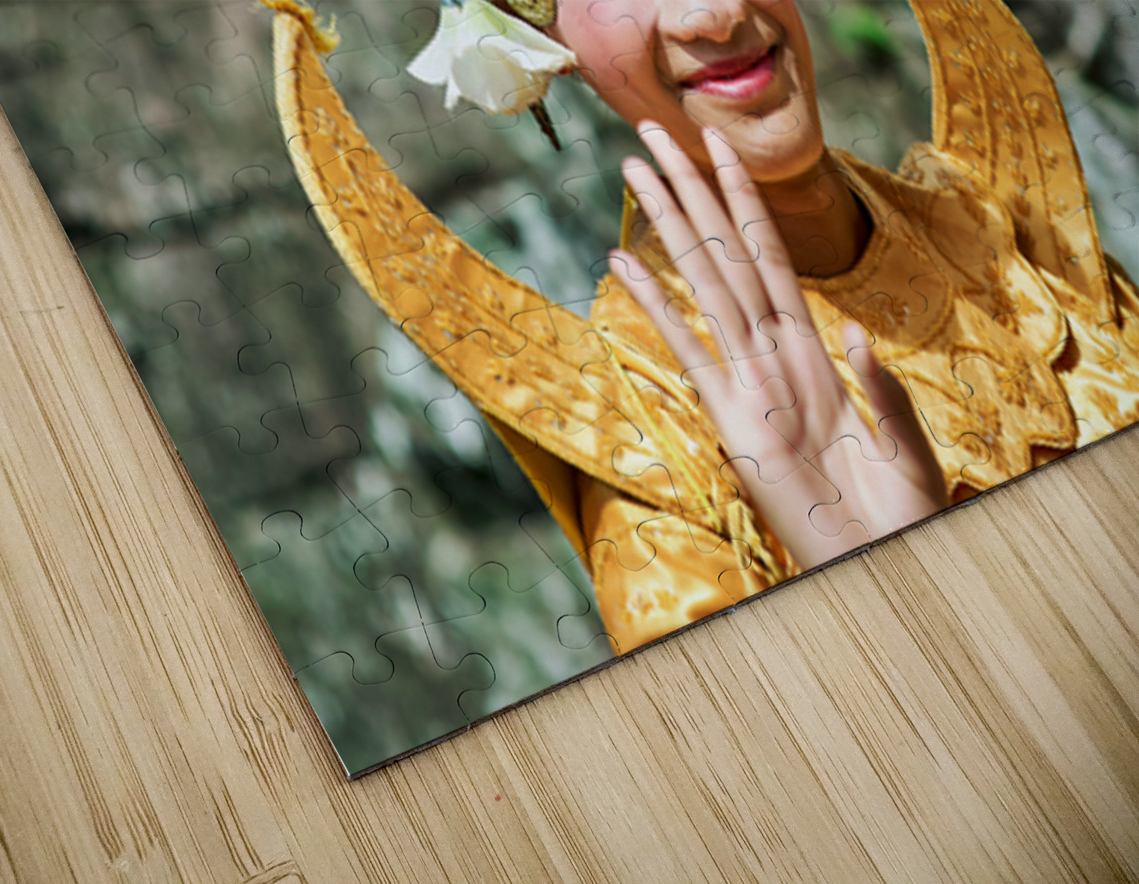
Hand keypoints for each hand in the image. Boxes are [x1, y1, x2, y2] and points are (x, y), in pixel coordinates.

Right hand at [609, 125, 947, 568]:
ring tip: (636, 172)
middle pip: (729, 253)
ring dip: (671, 224)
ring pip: (706, 285)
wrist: (876, 567)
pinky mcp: (731, 421)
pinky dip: (657, 307)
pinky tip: (624, 264)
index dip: (744, 199)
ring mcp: (748, 384)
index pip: (771, 255)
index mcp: (814, 350)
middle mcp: (774, 356)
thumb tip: (851, 330)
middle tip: (654, 132)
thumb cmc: (897, 511)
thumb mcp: (903, 441)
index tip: (718, 145)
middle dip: (693, 190)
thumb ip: (878, 385)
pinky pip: (690, 352)